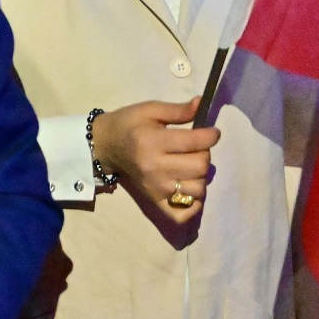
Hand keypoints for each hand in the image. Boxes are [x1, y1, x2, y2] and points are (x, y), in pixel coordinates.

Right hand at [91, 97, 218, 219]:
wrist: (105, 146)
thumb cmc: (128, 124)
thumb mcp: (150, 110)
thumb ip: (178, 110)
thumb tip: (202, 104)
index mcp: (153, 142)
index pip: (195, 142)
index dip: (211, 135)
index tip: (212, 132)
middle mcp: (155, 168)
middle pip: (200, 166)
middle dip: (205, 154)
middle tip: (196, 148)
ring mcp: (156, 188)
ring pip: (198, 189)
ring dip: (200, 176)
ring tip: (190, 166)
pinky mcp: (155, 201)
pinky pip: (183, 214)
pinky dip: (194, 205)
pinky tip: (189, 189)